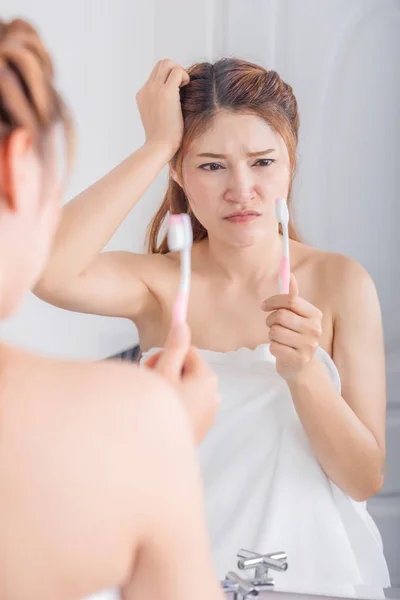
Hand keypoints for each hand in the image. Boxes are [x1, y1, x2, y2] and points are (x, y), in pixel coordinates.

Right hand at [136, 59, 189, 159]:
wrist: (158, 147)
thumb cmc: (162, 140)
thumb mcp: (157, 119)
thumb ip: (161, 106)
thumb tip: (175, 103)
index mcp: (142, 95)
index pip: (156, 75)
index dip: (169, 79)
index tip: (178, 92)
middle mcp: (146, 89)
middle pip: (160, 64)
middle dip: (175, 70)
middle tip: (183, 86)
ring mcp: (154, 90)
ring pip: (167, 63)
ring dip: (179, 71)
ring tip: (184, 87)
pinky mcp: (166, 93)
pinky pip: (176, 71)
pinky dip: (184, 76)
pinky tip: (187, 89)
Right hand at [144, 322, 219, 442]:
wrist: (154, 454)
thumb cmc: (159, 410)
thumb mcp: (164, 373)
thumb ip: (174, 347)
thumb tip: (183, 324)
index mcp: (208, 378)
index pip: (189, 351)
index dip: (168, 355)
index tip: (152, 365)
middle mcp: (214, 394)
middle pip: (188, 369)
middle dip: (167, 372)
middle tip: (149, 383)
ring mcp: (209, 413)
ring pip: (187, 388)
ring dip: (169, 388)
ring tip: (152, 401)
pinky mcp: (201, 427)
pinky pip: (188, 405)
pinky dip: (174, 405)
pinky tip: (159, 414)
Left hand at [261, 274, 322, 380]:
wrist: (301, 366)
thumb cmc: (295, 335)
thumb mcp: (296, 315)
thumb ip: (292, 296)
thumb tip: (289, 274)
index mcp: (315, 315)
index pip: (291, 300)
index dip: (274, 301)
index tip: (265, 306)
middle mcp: (315, 330)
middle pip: (281, 316)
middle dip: (270, 320)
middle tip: (272, 325)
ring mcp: (308, 346)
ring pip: (275, 332)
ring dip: (271, 335)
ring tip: (279, 338)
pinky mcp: (299, 359)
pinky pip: (274, 347)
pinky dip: (273, 347)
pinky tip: (281, 350)